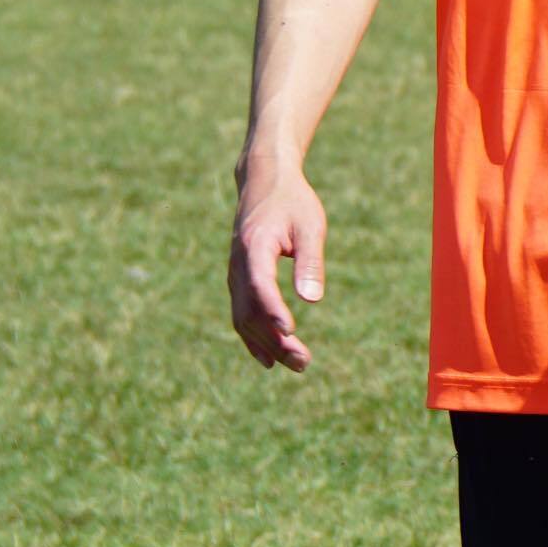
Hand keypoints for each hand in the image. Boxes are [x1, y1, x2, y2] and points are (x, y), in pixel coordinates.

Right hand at [228, 160, 329, 370]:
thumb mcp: (310, 226)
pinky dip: (252, 338)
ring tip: (297, 364)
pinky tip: (270, 358)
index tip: (290, 331)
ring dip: (266, 344)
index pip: (259, 284)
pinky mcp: (238, 280)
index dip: (272, 310)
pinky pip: (240, 314)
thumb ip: (310, 262)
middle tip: (304, 361)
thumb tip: (312, 299)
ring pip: (243, 318)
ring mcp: (235, 274)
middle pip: (250, 310)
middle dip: (274, 339)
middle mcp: (238, 264)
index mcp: (255, 246)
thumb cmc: (293, 202)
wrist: (264, 182)